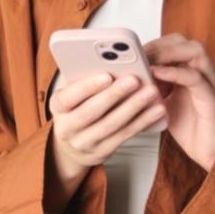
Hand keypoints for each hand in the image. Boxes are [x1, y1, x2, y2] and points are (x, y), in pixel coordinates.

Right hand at [46, 73, 166, 213]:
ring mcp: (85, 143)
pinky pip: (125, 135)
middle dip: (115, 95)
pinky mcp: (103, 152)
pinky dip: (143, 121)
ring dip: (134, 107)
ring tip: (151, 91)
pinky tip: (157, 109)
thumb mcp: (72, 93)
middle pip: (92, 112)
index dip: (88, 87)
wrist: (72, 146)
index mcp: (57, 107)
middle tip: (135, 79)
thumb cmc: (76, 107)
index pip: (69, 97)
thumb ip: (84, 78)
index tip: (107, 75)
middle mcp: (67, 128)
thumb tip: (110, 61)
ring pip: (112, 125)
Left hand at [145, 34, 214, 170]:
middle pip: (183, 42)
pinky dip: (175, 72)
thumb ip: (149, 84)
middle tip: (137, 54)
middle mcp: (203, 70)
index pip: (173, 43)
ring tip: (146, 60)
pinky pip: (195, 78)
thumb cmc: (185, 122)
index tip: (132, 50)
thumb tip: (122, 74)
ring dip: (168, 53)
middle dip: (158, 44)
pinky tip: (156, 73)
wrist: (204, 149)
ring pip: (195, 52)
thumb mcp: (160, 99)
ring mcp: (210, 81)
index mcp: (191, 68)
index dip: (153, 43)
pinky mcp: (212, 98)